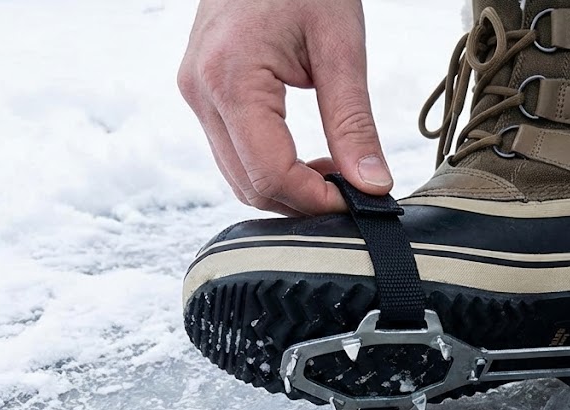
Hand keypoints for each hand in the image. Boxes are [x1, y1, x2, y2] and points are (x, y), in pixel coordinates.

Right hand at [178, 0, 391, 215]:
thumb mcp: (341, 47)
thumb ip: (353, 123)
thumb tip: (373, 185)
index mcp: (230, 79)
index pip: (270, 175)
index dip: (316, 201)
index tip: (360, 202)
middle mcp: (201, 91)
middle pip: (249, 186)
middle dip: (303, 202)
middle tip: (354, 193)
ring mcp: (196, 93)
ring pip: (238, 176)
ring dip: (289, 189)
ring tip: (337, 173)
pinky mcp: (204, 93)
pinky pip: (235, 152)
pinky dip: (273, 169)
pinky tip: (312, 159)